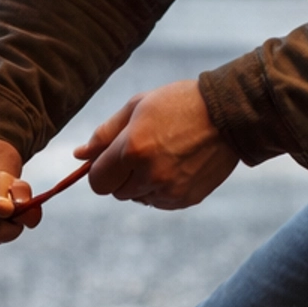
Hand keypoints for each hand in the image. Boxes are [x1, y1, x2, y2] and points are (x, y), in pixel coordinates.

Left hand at [78, 79, 236, 209]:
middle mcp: (150, 175)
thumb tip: (79, 155)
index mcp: (133, 149)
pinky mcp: (186, 199)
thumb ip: (104, 134)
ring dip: (141, 183)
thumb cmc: (178, 104)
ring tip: (162, 156)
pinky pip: (159, 202)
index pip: (97, 181)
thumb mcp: (137, 107)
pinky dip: (161, 189)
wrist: (228, 115)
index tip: (111, 158)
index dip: (100, 170)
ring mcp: (169, 190)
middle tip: (141, 151)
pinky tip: (176, 166)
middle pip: (115, 192)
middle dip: (121, 175)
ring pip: (137, 198)